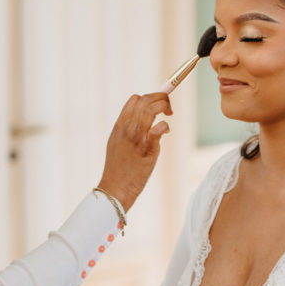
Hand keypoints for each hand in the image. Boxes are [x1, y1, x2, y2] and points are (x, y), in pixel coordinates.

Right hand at [97, 92, 171, 212]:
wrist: (115, 188)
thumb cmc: (119, 168)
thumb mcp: (117, 143)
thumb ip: (128, 130)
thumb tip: (144, 119)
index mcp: (119, 125)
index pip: (134, 99)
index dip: (149, 97)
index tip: (157, 105)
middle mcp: (127, 129)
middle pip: (145, 100)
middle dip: (161, 98)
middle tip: (168, 108)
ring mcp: (137, 138)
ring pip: (151, 110)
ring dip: (164, 107)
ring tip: (169, 114)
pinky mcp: (147, 150)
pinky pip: (159, 128)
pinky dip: (165, 126)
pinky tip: (166, 131)